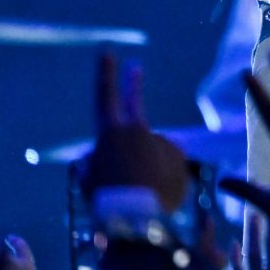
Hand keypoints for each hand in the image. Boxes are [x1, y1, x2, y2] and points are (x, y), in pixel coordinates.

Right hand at [82, 54, 188, 211]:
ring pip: (150, 149)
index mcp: (110, 134)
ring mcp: (161, 141)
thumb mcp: (89, 181)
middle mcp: (138, 130)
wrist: (139, 218)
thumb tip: (99, 156)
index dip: (105, 74)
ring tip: (139, 192)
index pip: (105, 97)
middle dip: (132, 84)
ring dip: (145, 165)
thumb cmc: (107, 202)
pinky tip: (156, 193)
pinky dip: (161, 175)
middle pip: (134, 103)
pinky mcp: (179, 154)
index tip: (108, 51)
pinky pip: (166, 163)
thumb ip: (94, 163)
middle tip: (135, 66)